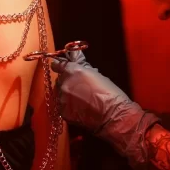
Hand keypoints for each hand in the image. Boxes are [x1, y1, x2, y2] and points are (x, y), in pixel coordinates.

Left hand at [50, 50, 159, 169]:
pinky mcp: (63, 112)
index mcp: (72, 71)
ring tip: (82, 99)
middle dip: (67, 82)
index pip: (57, 65)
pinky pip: (62, 106)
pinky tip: (81, 108)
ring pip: (60, 93)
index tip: (62, 68)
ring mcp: (62, 99)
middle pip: (60, 80)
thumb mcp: (96, 74)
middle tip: (80, 87)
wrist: (112, 115)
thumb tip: (73, 54)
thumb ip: (81, 65)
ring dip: (67, 94)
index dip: (59, 66)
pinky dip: (69, 106)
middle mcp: (64, 84)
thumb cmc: (109, 92)